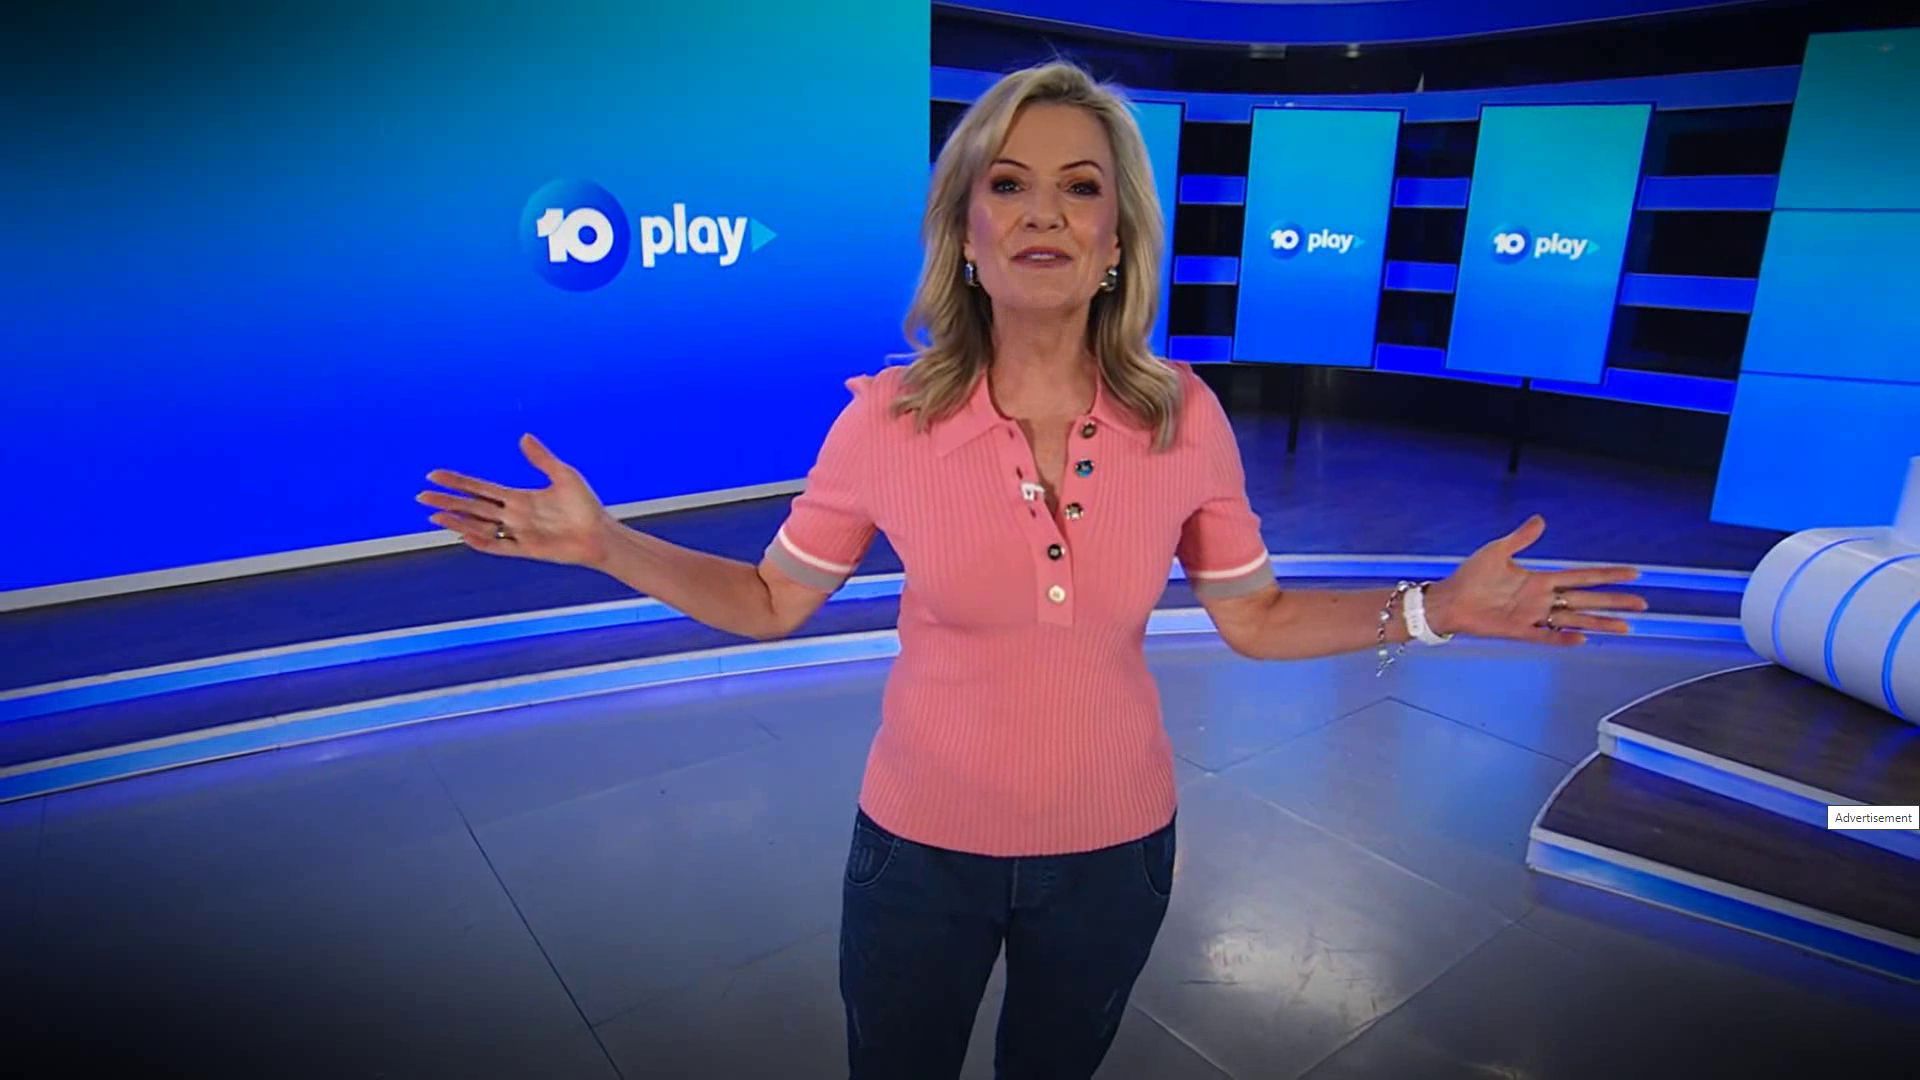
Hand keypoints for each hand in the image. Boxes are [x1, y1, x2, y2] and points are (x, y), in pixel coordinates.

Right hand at [418, 434, 615, 567]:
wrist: (600, 534)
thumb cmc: (585, 506)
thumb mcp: (563, 475)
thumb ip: (541, 459)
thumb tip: (523, 436)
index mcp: (519, 498)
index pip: (481, 488)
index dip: (458, 482)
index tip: (435, 475)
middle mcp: (514, 516)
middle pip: (473, 507)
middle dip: (447, 501)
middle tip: (421, 496)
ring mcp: (518, 533)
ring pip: (480, 527)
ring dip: (457, 521)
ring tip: (434, 515)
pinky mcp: (528, 549)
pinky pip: (499, 546)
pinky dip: (481, 542)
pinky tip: (464, 535)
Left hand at [1424, 515, 1647, 646]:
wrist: (1448, 600)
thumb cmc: (1471, 575)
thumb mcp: (1497, 551)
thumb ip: (1521, 538)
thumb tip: (1542, 519)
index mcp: (1540, 579)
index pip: (1582, 576)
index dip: (1607, 575)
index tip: (1633, 574)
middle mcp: (1542, 599)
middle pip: (1587, 600)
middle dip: (1614, 602)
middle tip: (1642, 605)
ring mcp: (1532, 616)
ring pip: (1574, 620)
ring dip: (1599, 623)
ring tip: (1626, 626)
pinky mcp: (1518, 631)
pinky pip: (1546, 636)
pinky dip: (1563, 638)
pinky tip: (1583, 640)